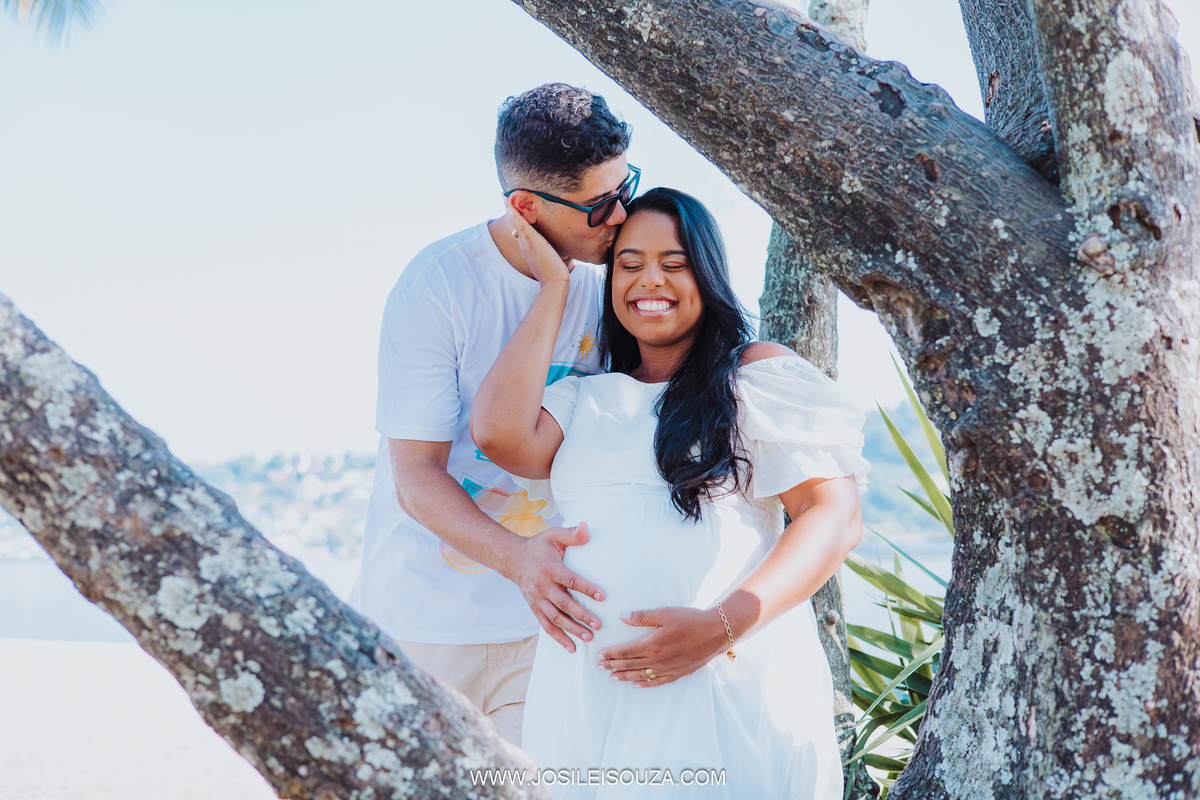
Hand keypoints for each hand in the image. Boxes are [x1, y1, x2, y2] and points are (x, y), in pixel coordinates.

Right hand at [506, 200, 570, 286]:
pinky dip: (516, 217)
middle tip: (504, 199)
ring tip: (505, 198)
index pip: (520, 231)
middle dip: (511, 212)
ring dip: (511, 211)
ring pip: (517, 224)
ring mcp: (528, 243)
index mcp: (528, 248)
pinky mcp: (532, 242)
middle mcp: (525, 245)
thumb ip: (547, 254)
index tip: (512, 211)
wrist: (554, 281)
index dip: (516, 221)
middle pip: (516, 225)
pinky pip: (522, 226)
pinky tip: (512, 208)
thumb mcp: (548, 260)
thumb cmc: (553, 273)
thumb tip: (552, 250)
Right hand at [506, 522, 604, 652]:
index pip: (570, 580)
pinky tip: (572, 648)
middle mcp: (543, 586)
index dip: (586, 588)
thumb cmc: (539, 547)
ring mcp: (537, 599)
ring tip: (589, 637)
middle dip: (581, 615)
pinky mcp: (535, 608)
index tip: (602, 596)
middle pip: (564, 604)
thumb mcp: (553, 535)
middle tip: (599, 624)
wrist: (513, 559)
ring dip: (572, 629)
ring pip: (555, 618)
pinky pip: (546, 626)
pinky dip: (558, 638)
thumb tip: (587, 528)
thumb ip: (571, 534)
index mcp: (550, 569)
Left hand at [597, 606, 728, 687]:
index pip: (626, 651)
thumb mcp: (665, 613)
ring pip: (642, 675)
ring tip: (613, 677)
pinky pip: (658, 682)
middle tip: (599, 667)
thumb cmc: (690, 619)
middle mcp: (658, 660)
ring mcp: (668, 668)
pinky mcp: (678, 673)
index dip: (611, 654)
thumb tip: (622, 617)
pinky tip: (637, 685)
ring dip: (626, 676)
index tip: (599, 655)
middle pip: (630, 664)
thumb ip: (642, 617)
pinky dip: (646, 684)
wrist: (716, 632)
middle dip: (613, 665)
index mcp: (653, 644)